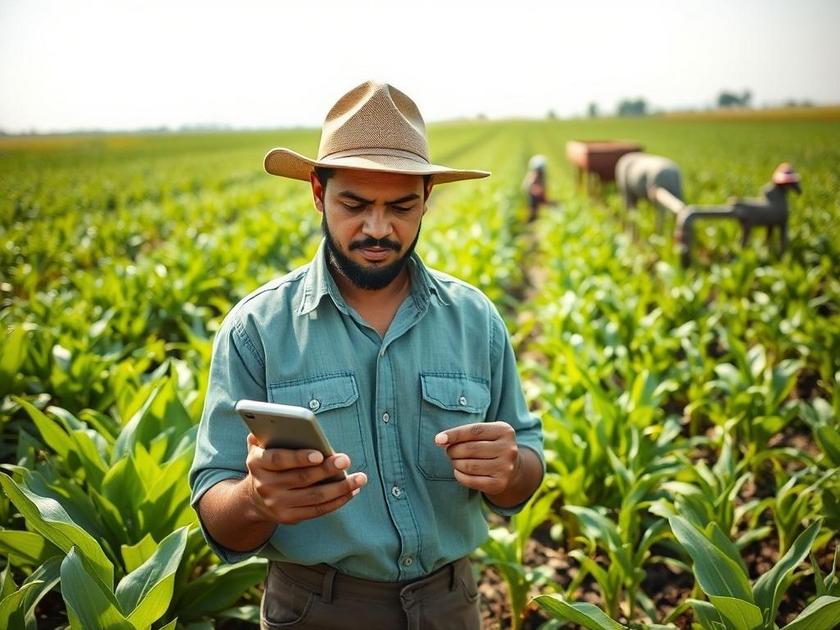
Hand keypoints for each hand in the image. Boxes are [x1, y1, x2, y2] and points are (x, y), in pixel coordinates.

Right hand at [244, 433, 366, 525]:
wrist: (254, 498)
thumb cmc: (267, 463)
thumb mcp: (260, 446)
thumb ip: (266, 433)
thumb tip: (278, 422)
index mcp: (257, 463)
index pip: (278, 460)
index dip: (299, 457)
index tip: (319, 454)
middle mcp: (265, 486)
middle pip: (301, 478)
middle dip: (326, 469)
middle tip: (346, 460)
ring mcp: (277, 504)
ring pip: (314, 497)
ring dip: (340, 488)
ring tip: (359, 478)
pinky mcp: (289, 517)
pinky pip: (317, 511)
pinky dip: (337, 501)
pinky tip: (352, 491)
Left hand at [434, 421, 519, 495]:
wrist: (512, 468)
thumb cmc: (490, 446)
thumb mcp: (484, 434)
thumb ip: (465, 433)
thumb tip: (441, 440)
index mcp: (504, 431)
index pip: (475, 430)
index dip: (454, 434)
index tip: (438, 439)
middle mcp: (508, 449)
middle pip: (470, 449)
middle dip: (453, 450)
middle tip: (449, 451)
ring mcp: (505, 468)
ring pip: (469, 465)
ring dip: (455, 463)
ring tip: (455, 461)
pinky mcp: (499, 484)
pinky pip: (471, 480)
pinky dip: (459, 476)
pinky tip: (458, 471)